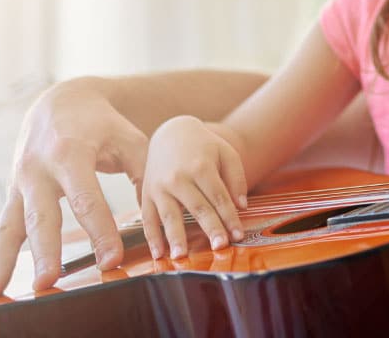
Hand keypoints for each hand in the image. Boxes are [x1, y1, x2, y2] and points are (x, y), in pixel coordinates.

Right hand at [0, 79, 150, 297]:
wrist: (59, 102)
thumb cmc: (102, 124)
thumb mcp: (129, 139)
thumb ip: (144, 176)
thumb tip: (153, 220)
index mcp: (70, 153)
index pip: (87, 200)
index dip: (100, 231)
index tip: (111, 260)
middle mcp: (37, 170)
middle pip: (41, 217)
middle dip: (44, 251)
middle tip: (48, 282)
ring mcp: (19, 184)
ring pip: (8, 227)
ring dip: (1, 263)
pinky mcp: (11, 195)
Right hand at [140, 116, 247, 258]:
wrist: (171, 133)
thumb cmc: (204, 146)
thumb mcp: (226, 153)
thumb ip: (237, 178)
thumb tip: (242, 206)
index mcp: (201, 166)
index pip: (219, 197)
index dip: (229, 218)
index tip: (238, 235)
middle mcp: (178, 177)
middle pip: (198, 207)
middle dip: (210, 228)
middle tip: (220, 247)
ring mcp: (160, 187)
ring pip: (170, 215)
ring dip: (176, 237)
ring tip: (181, 257)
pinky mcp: (146, 194)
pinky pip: (148, 218)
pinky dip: (151, 238)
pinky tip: (159, 254)